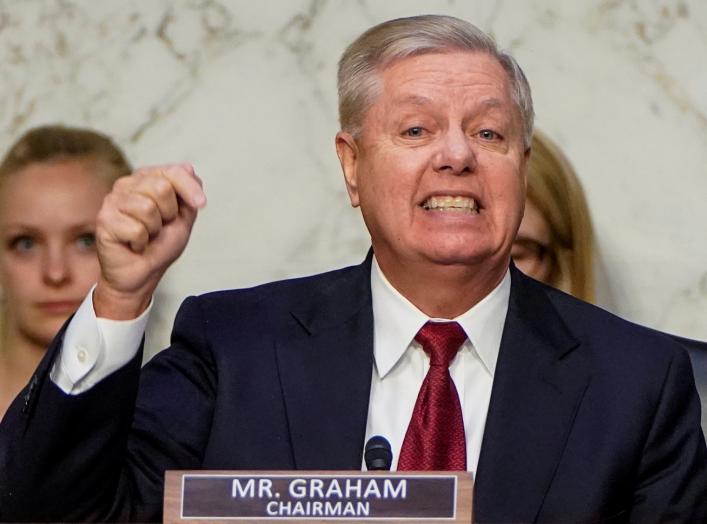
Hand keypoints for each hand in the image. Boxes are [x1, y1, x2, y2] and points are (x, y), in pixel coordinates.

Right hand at [93, 163, 205, 319]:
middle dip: (169, 214)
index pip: (173, 170)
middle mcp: (127, 185)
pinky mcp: (104, 220)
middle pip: (161, 187)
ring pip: (148, 208)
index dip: (190, 188)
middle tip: (159, 227)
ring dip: (154, 229)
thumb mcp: (183, 218)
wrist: (142, 275)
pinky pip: (136, 228)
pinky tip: (134, 244)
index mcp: (146, 179)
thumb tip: (189, 167)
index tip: (201, 203)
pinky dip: (142, 242)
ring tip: (146, 235)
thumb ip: (188, 194)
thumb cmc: (160, 245)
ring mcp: (112, 200)